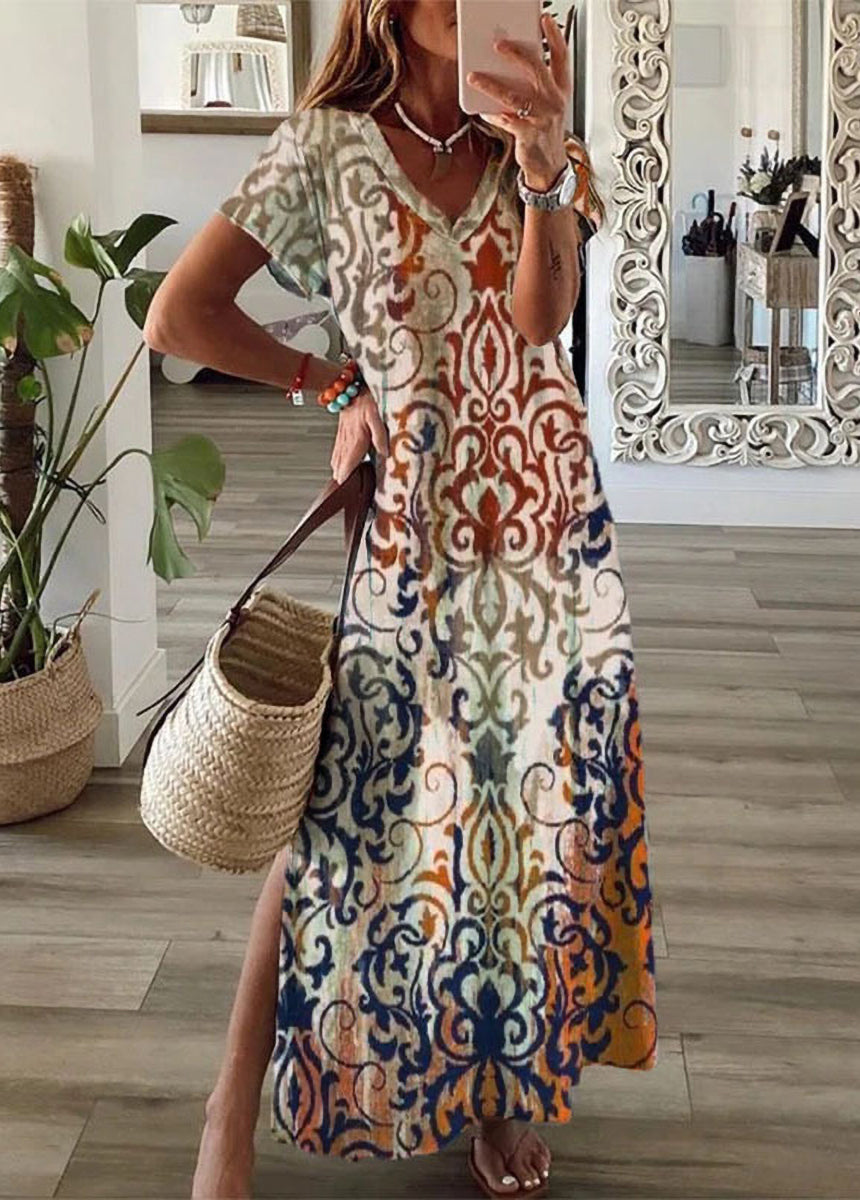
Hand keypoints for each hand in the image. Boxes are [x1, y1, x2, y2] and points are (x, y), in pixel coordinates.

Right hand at [330, 387, 388, 483]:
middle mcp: (347, 437)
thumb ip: (379, 435)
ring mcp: (343, 433)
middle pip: (342, 461)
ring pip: (338, 455)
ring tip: (338, 481)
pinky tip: (335, 463)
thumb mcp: (377, 413)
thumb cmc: (365, 396)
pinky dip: (336, 458)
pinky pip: (337, 447)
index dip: (347, 474)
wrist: (347, 382)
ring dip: (338, 468)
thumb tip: (384, 454)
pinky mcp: (342, 428)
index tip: (343, 486)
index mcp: (356, 437)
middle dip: (341, 475)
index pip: (350, 461)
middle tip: (341, 491)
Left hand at [467, 13, 570, 189]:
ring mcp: (542, 118)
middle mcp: (554, 101)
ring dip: (491, 85)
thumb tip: (508, 67)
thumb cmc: (545, 132)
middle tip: (498, 44)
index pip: (561, 58)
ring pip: (514, 96)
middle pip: (536, 69)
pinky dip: (492, 114)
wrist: (549, 166)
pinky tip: (483, 109)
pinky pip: (505, 120)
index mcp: (561, 90)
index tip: (545, 20)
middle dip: (516, 54)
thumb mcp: (548, 106)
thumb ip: (534, 86)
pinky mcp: (528, 135)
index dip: (555, 37)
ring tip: (474, 77)